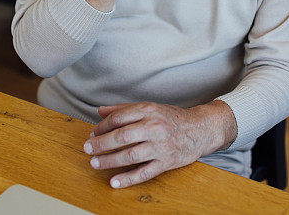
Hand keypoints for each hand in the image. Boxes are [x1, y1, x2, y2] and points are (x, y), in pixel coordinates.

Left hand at [82, 101, 236, 187]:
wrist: (200, 129)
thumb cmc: (172, 118)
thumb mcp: (150, 108)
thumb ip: (124, 109)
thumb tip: (100, 111)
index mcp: (148, 110)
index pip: (119, 118)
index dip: (102, 127)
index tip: (93, 133)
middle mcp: (154, 127)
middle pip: (122, 137)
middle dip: (101, 144)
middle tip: (87, 149)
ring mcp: (160, 146)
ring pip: (130, 155)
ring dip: (110, 161)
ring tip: (95, 163)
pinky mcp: (166, 162)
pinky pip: (144, 172)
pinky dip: (128, 178)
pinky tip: (114, 181)